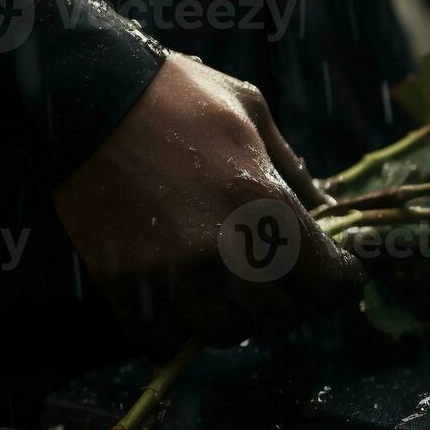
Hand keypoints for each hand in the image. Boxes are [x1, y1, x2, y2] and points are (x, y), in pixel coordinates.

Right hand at [53, 54, 361, 361]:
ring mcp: (170, 269)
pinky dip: (174, 334)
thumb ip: (293, 170)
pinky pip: (159, 337)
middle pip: (278, 318)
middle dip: (288, 305)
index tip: (337, 276)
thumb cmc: (180, 95)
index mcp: (267, 204)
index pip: (327, 283)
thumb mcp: (254, 114)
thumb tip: (327, 209)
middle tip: (280, 286)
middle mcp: (225, 247)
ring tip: (228, 299)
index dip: (340, 283)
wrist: (90, 93)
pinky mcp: (122, 279)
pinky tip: (179, 312)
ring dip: (232, 321)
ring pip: (221, 334)